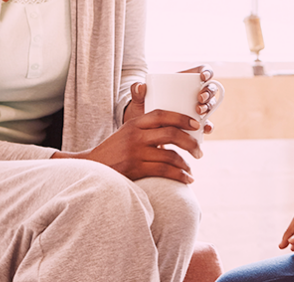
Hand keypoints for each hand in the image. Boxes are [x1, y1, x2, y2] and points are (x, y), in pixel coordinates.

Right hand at [54, 109, 202, 182]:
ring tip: (190, 170)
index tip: (196, 125)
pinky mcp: (136, 169)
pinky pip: (164, 171)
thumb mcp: (127, 132)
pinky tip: (186, 179)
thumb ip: (147, 127)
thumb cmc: (115, 150)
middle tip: (199, 151)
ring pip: (170, 155)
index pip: (162, 115)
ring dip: (186, 163)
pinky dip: (179, 176)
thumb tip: (176, 127)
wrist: (93, 168)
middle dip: (190, 143)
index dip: (181, 118)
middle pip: (171, 134)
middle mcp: (135, 136)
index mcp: (134, 123)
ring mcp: (135, 152)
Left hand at [124, 65, 222, 133]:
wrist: (142, 131)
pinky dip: (208, 126)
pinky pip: (206, 124)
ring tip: (199, 111)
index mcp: (184, 82)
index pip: (202, 72)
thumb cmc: (143, 109)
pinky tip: (205, 128)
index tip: (202, 77)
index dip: (206, 72)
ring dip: (209, 107)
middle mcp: (194, 94)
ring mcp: (196, 109)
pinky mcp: (196, 125)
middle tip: (199, 99)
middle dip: (208, 93)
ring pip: (210, 105)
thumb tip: (139, 86)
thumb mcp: (139, 100)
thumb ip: (137, 92)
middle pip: (209, 89)